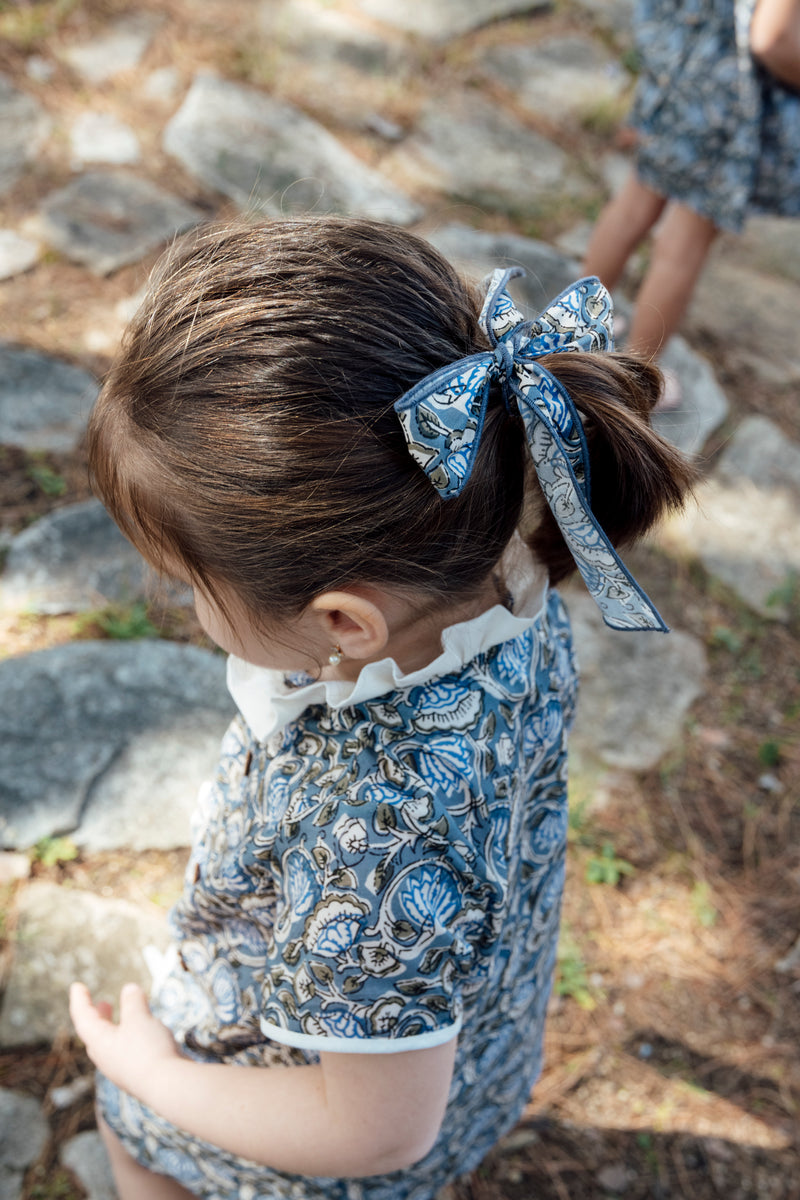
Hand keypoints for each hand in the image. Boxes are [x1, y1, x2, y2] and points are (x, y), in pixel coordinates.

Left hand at [69, 981, 179, 1102]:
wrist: (168, 1086)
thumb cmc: (148, 1049)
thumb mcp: (139, 1018)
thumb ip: (132, 1001)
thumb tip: (129, 988)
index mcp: (99, 1042)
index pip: (83, 1018)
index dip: (79, 1000)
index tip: (76, 986)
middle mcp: (106, 1058)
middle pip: (95, 1034)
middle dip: (98, 1016)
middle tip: (102, 1003)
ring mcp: (121, 1069)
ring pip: (112, 1044)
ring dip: (116, 1026)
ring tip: (127, 1016)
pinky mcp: (137, 1075)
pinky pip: (127, 1052)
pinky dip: (130, 1037)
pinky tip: (146, 1034)